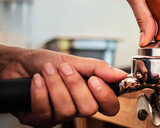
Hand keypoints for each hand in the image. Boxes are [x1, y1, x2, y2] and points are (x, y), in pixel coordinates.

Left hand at [0, 45, 126, 126]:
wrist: (18, 62)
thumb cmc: (46, 61)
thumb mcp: (75, 60)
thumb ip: (98, 69)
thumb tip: (121, 75)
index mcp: (89, 93)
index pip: (110, 106)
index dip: (105, 96)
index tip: (94, 80)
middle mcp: (76, 107)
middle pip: (89, 110)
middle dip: (75, 85)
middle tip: (64, 69)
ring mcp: (58, 116)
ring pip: (67, 111)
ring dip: (55, 86)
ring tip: (47, 71)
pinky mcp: (40, 120)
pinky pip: (45, 112)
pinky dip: (40, 92)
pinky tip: (36, 81)